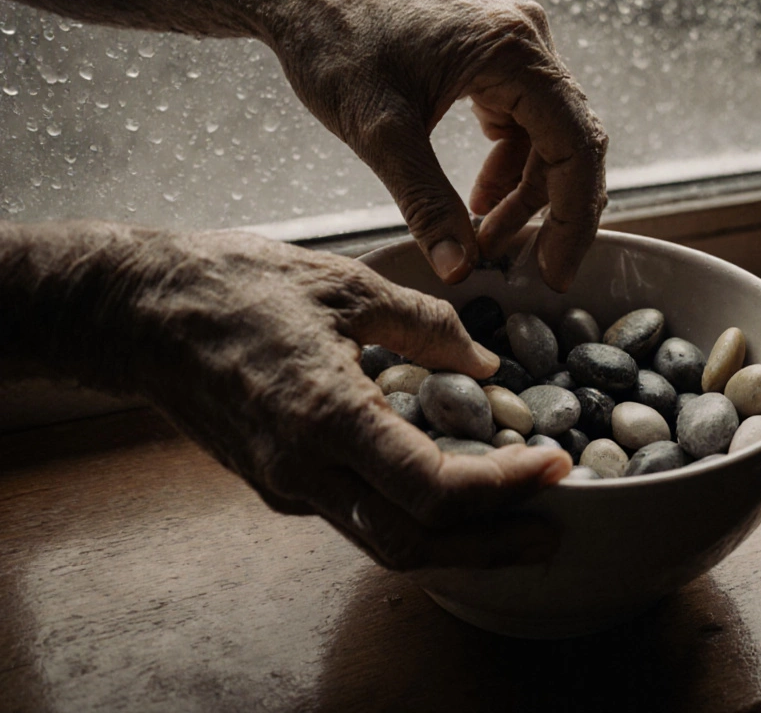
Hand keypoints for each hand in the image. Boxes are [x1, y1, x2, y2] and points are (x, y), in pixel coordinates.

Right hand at [122, 229, 572, 568]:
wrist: (135, 314)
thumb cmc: (234, 287)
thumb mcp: (345, 285)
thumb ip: (426, 326)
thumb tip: (487, 364)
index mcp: (326, 418)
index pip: (433, 489)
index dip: (504, 487)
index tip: (555, 463)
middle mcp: (305, 471)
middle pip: (415, 544)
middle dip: (493, 547)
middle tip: (553, 530)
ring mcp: (288, 487)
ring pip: (386, 542)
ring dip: (457, 540)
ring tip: (516, 518)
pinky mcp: (279, 484)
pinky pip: (358, 515)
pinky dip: (415, 514)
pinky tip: (451, 485)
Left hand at [262, 0, 607, 290]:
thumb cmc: (334, 40)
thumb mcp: (380, 133)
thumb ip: (426, 204)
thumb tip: (459, 269)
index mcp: (513, 50)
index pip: (576, 146)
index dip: (573, 218)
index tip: (556, 270)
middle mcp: (526, 39)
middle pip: (571, 141)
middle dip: (552, 211)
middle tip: (533, 268)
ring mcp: (512, 42)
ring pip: (548, 134)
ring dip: (526, 191)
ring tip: (488, 236)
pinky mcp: (493, 52)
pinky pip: (524, 117)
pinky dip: (509, 163)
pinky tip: (480, 197)